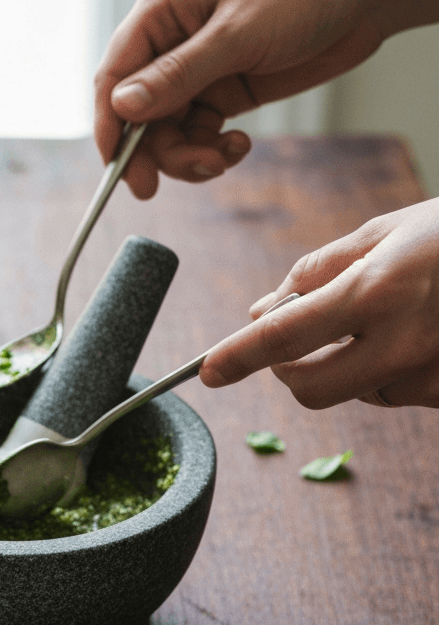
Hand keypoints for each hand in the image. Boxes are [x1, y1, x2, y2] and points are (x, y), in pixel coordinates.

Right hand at [94, 0, 438, 198]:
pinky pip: (200, 134)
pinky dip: (213, 150)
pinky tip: (239, 146)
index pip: (114, 76)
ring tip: (223, 158)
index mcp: (160, 10)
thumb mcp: (236, 36)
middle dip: (159, 150)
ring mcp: (198, 68)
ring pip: (169, 131)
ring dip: (190, 155)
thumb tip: (122, 107)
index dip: (111, 126)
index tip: (119, 170)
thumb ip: (177, 76)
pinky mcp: (225, 89)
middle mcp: (171, 41)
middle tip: (183, 177)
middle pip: (139, 114)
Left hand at [199, 199, 438, 408]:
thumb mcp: (388, 230)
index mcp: (377, 291)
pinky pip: (396, 393)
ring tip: (388, 314)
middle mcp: (402, 343)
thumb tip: (261, 310)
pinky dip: (389, 369)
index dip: (237, 356)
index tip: (208, 372)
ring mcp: (429, 375)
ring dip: (347, 364)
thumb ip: (316, 271)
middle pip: (309, 389)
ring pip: (355, 391)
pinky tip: (420, 331)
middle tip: (297, 338)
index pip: (284, 337)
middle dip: (289, 369)